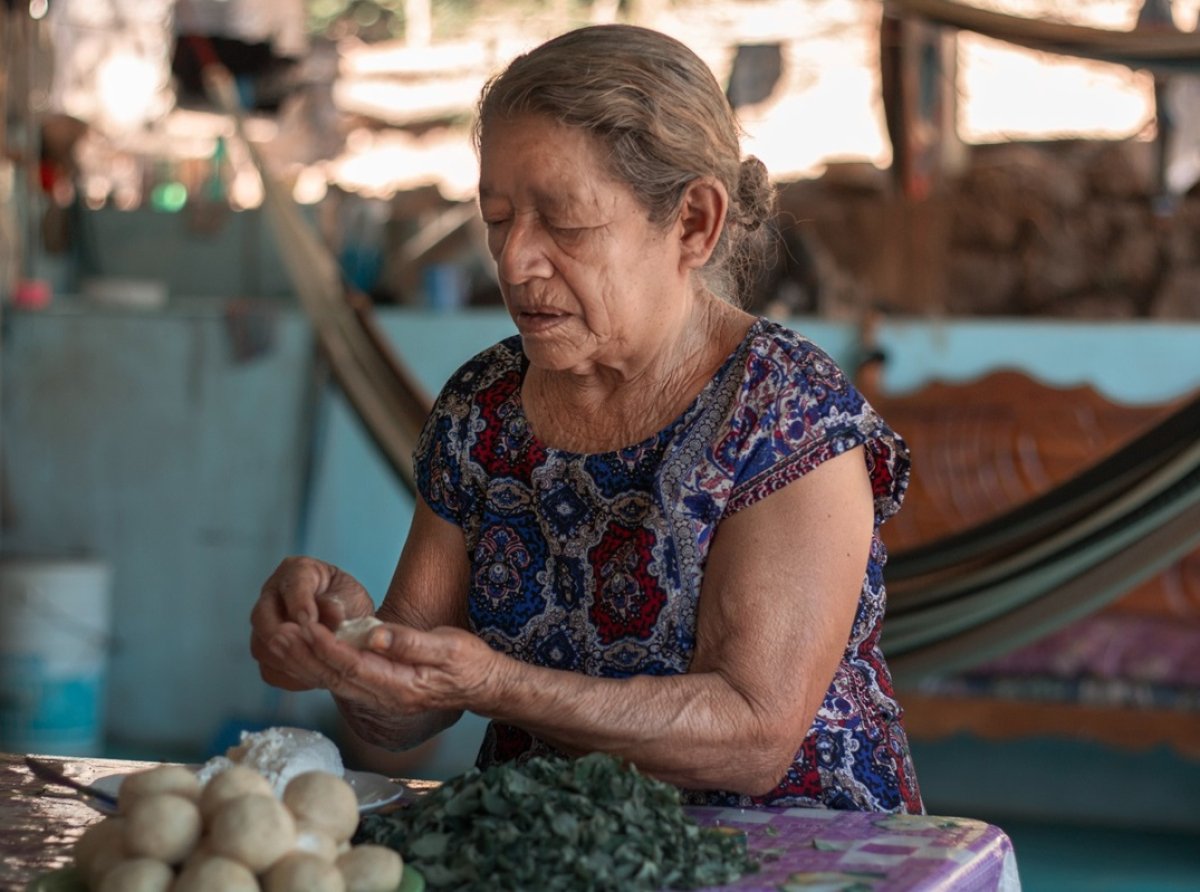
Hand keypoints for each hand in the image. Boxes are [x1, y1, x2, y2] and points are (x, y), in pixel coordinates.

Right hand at [250, 556, 374, 690]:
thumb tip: (332, 617)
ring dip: (286, 660)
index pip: (291, 584)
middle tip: (306, 650)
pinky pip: (268, 669)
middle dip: (283, 637)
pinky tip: (312, 677)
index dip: (299, 603)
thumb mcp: (351, 597)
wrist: (349, 624)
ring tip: (314, 668)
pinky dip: (288, 676)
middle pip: (261, 617)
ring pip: (260, 646)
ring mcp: (265, 625)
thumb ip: (339, 604)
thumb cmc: (349, 603)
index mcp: (296, 571)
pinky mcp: (266, 650)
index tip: (311, 622)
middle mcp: (272, 596)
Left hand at [268, 620, 500, 715]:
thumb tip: (376, 636)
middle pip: (336, 677)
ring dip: (307, 661)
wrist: (483, 686)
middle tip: (279, 634)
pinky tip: (307, 649)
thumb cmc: (469, 663)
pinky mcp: (380, 690)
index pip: (354, 667)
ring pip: (335, 680)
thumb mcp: (449, 647)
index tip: (306, 627)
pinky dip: (322, 664)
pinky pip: (343, 680)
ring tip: (283, 640)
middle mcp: (385, 697)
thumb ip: (411, 643)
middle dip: (306, 656)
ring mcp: (381, 698)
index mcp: (401, 686)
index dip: (328, 648)